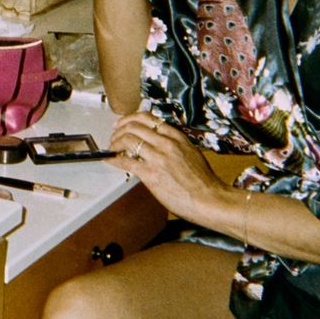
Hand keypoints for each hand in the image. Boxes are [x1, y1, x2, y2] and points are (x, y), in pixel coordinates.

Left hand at [107, 112, 229, 223]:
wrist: (210, 199)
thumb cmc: (204, 182)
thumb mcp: (192, 154)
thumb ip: (175, 146)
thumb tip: (159, 144)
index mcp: (177, 137)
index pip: (148, 118)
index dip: (131, 119)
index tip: (124, 123)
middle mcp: (167, 143)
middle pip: (135, 126)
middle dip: (119, 129)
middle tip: (114, 135)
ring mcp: (158, 157)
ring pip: (128, 139)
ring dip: (115, 142)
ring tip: (112, 147)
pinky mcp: (152, 174)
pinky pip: (126, 161)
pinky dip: (114, 158)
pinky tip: (110, 159)